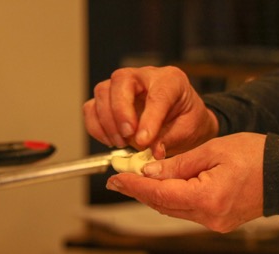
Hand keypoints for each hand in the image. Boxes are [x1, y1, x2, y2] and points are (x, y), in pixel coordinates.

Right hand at [83, 66, 217, 158]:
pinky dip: (96, 127)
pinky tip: (110, 141)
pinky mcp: (108, 100)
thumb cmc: (187, 121)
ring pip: (102, 92)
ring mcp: (123, 86)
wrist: (181, 122)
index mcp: (171, 80)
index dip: (149, 118)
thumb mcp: (187, 131)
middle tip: (128, 136)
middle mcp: (144, 77)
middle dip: (121, 111)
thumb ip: (169, 139)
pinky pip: (91, 108)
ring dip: (107, 122)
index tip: (144, 141)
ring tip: (122, 143)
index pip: (157, 93)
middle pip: (121, 81)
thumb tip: (153, 151)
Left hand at [106, 133, 265, 231]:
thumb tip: (150, 172)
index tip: (115, 179)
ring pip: (173, 209)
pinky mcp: (218, 222)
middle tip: (121, 177)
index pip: (160, 194)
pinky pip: (187, 211)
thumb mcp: (213, 150)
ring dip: (155, 194)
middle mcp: (210, 216)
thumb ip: (178, 163)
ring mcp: (214, 223)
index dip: (134, 187)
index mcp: (208, 197)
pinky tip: (165, 184)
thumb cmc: (256, 156)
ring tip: (139, 178)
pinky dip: (172, 198)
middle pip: (163, 205)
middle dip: (140, 191)